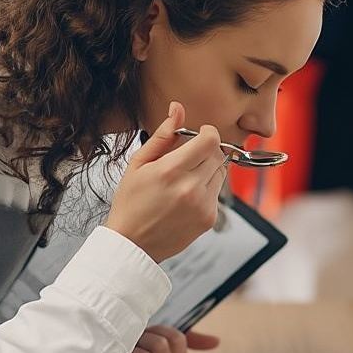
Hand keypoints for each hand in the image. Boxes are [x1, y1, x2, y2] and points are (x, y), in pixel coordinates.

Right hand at [104, 101, 228, 261]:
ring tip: (185, 178)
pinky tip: (186, 196)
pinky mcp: (209, 219)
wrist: (132, 243)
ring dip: (209, 169)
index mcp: (171, 171)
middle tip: (189, 157)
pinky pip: (217, 193)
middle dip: (207, 150)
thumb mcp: (138, 164)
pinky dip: (207, 189)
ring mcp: (202, 205)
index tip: (200, 134)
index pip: (210, 140)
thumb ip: (162, 135)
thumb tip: (178, 109)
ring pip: (221, 173)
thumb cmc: (131, 202)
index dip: (208, 132)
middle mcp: (190, 188)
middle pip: (218, 154)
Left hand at [116, 326, 221, 352]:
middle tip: (134, 342)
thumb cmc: (133, 345)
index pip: (177, 341)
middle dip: (144, 339)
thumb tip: (217, 341)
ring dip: (131, 351)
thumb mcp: (159, 336)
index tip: (150, 332)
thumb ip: (188, 339)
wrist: (105, 352)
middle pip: (160, 349)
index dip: (161, 332)